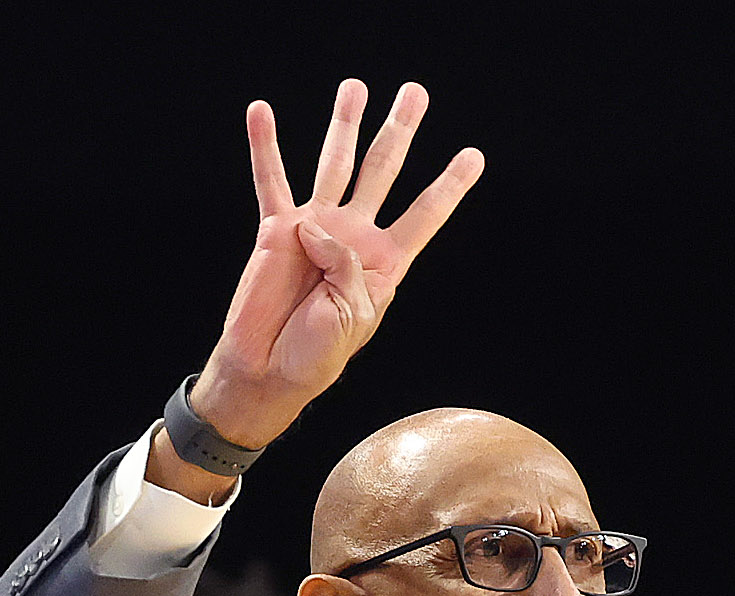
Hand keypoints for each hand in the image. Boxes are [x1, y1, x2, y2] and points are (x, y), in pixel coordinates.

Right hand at [183, 81, 484, 459]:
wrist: (269, 369)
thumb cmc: (317, 354)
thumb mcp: (352, 313)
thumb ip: (345, 263)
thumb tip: (315, 224)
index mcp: (385, 262)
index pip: (425, 214)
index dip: (449, 185)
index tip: (473, 155)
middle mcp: (354, 236)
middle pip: (383, 169)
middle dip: (400, 130)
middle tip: (415, 92)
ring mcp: (316, 228)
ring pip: (335, 163)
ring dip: (344, 124)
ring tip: (355, 87)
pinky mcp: (277, 230)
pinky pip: (271, 181)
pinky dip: (265, 146)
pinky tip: (261, 113)